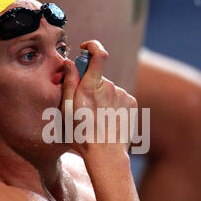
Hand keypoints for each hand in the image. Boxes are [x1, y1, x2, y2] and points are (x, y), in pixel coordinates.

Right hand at [61, 40, 137, 155]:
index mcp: (91, 87)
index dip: (93, 46)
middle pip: (99, 78)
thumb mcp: (68, 110)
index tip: (86, 48)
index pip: (98, 54)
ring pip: (109, 89)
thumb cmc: (82, 135)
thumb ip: (69, 83)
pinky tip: (108, 118)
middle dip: (91, 86)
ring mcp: (123, 94)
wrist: (106, 154)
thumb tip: (69, 63)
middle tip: (84, 106)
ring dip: (102, 97)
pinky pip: (120, 97)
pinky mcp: (132, 103)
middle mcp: (110, 87)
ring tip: (97, 117)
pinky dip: (113, 104)